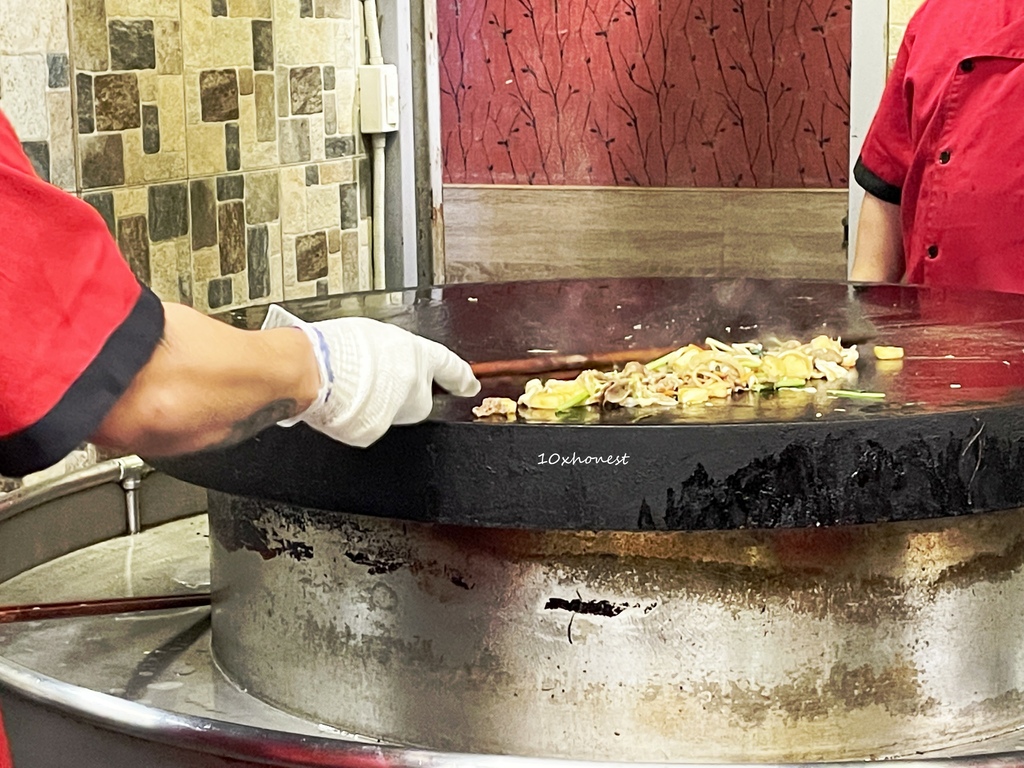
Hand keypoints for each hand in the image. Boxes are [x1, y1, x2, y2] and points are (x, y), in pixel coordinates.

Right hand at [262, 305, 479, 446]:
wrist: (313, 370)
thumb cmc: (337, 347)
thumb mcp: (375, 334)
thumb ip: (393, 350)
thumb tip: (393, 359)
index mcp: (417, 354)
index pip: (450, 367)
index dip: (462, 377)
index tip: (470, 385)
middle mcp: (414, 384)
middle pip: (417, 395)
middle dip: (401, 391)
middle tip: (375, 377)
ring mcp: (397, 411)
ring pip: (393, 411)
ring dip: (379, 402)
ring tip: (353, 385)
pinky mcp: (376, 431)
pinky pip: (371, 424)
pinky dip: (361, 416)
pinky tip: (345, 400)